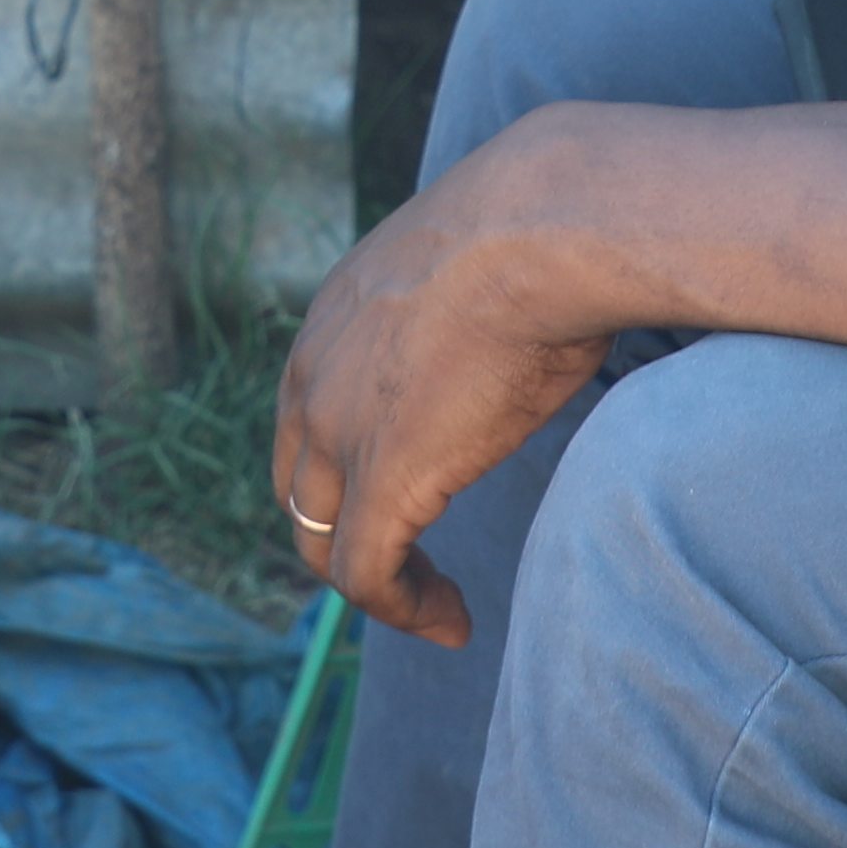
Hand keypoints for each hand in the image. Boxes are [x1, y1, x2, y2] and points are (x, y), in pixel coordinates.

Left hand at [268, 124, 633, 650]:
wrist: (543, 224)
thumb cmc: (538, 230)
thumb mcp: (472, 263)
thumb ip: (461, 303)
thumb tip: (516, 310)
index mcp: (332, 321)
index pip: (308, 423)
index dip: (346, 475)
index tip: (414, 502)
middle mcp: (314, 377)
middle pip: (304, 492)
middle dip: (351, 536)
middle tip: (416, 567)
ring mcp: (341, 432)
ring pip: (327, 543)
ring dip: (382, 586)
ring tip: (440, 609)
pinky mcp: (383, 480)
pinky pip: (368, 575)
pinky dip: (407, 609)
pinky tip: (454, 623)